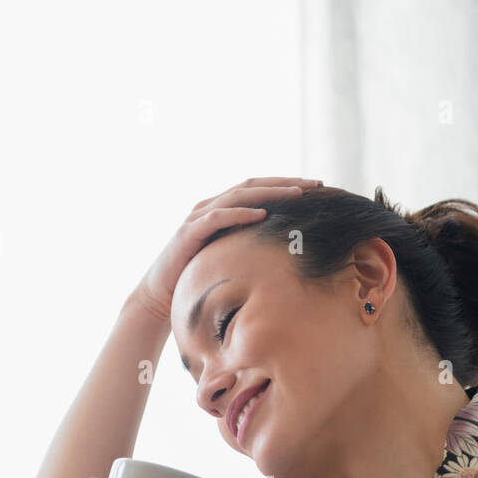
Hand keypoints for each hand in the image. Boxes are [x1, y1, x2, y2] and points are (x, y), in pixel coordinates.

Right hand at [128, 175, 324, 326]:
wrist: (160, 294)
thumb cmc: (197, 278)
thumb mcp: (230, 260)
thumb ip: (250, 249)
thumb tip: (285, 254)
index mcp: (223, 210)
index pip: (258, 190)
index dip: (286, 185)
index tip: (317, 187)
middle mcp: (211, 206)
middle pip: (253, 186)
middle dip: (286, 183)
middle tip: (315, 184)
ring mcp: (199, 217)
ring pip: (238, 196)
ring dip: (270, 193)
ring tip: (296, 194)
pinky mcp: (189, 232)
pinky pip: (217, 218)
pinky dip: (239, 214)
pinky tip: (261, 214)